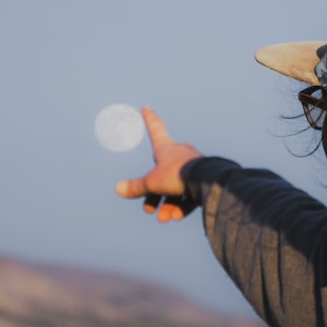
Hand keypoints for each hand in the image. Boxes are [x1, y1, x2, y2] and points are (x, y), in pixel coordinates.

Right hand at [115, 107, 202, 222]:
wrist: (208, 182)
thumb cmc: (178, 176)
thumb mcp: (152, 183)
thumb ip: (136, 187)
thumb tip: (118, 189)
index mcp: (167, 148)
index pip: (155, 129)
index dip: (149, 119)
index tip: (146, 107)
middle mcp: (181, 155)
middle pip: (162, 174)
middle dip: (154, 194)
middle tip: (148, 209)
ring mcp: (194, 168)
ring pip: (176, 188)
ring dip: (168, 205)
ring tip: (163, 219)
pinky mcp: (204, 181)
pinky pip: (190, 194)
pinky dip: (182, 206)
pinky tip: (176, 217)